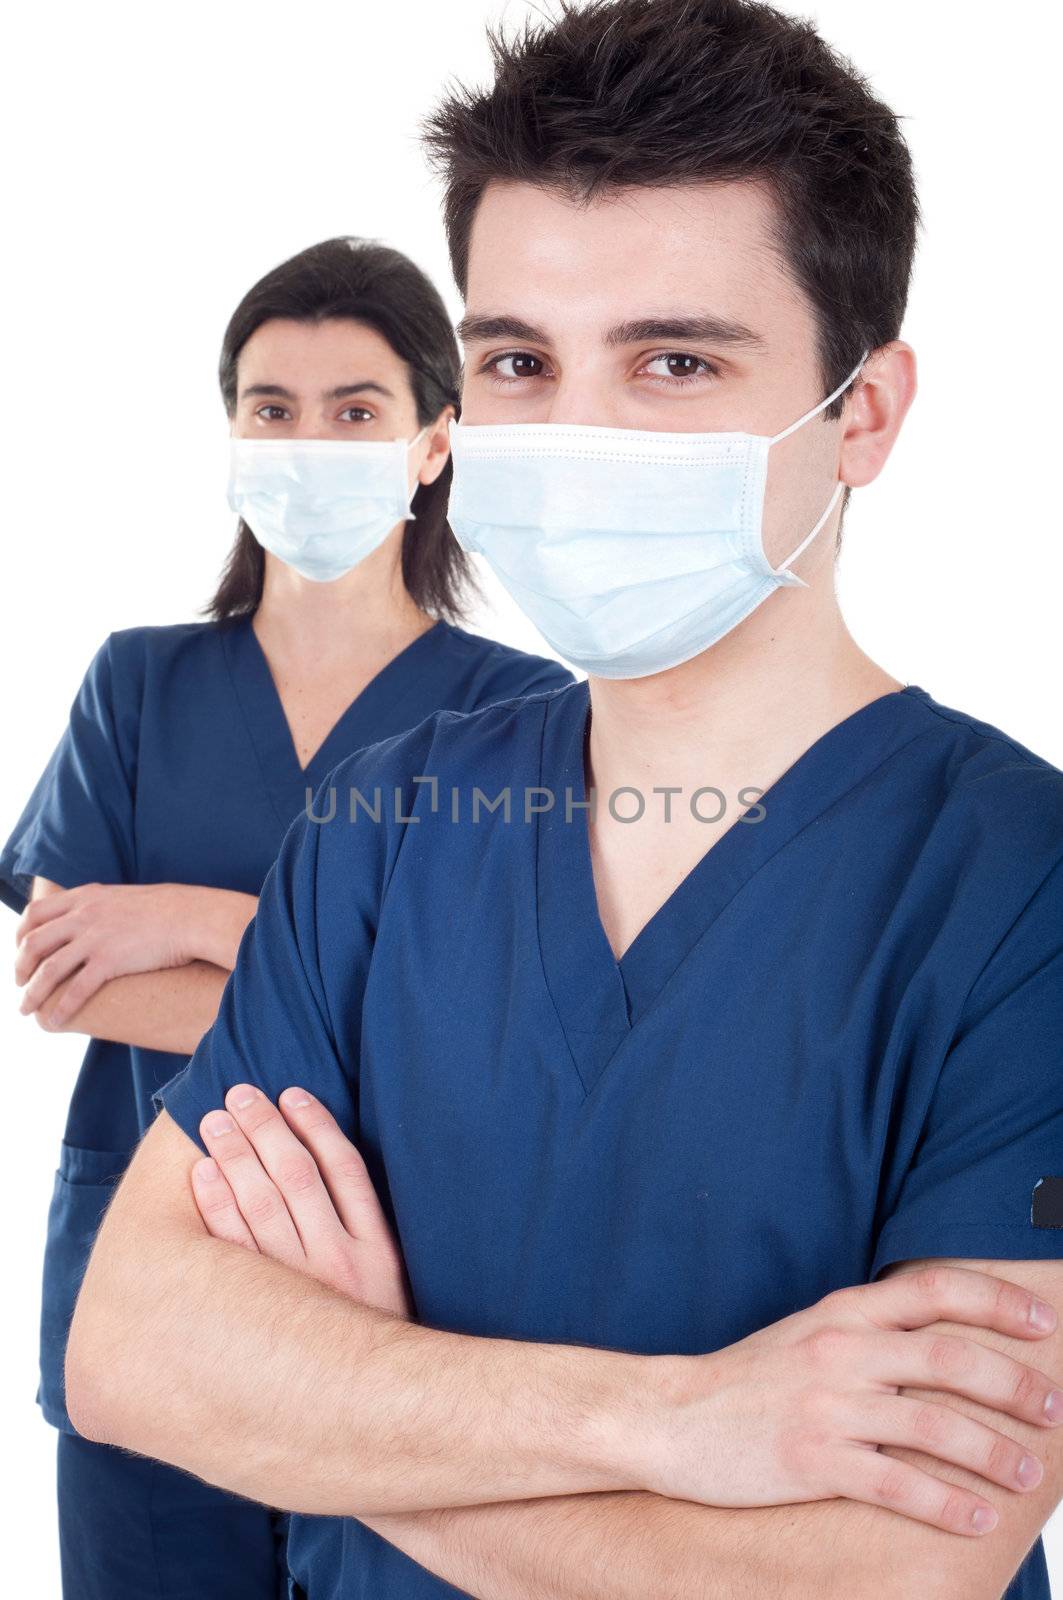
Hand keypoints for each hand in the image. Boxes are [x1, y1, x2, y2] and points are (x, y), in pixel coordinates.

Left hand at [15, 883, 197, 1026]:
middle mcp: (84, 915)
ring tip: (26, 1009)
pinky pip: (76, 990)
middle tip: (20, 984)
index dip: (19, 934)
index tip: (19, 952)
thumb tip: (92, 920)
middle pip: (33, 943)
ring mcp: (96, 938)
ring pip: (48, 970)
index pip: (35, 913)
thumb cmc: (168, 909)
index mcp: (85, 897)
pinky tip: (55, 1021)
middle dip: (19, 968)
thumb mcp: (123, 897)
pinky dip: (61, 1008)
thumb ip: (100, 907)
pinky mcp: (111, 961)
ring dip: (32, 993)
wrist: (194, 917)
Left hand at [190, 1083, 412, 1318]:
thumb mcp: (388, 1277)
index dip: (316, 1124)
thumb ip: (365, 1225)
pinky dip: (217, 1206)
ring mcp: (299, 1290)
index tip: (291, 1093)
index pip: (344, 1167)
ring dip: (236, 1156)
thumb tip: (327, 1160)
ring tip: (215, 1123)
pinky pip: (234, 1249)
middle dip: (265, 1129)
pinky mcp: (264, 1314)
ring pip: (262, 1205)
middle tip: (238, 1095)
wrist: (366, 1412)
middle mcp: (339, 1264)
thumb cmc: (371, 1329)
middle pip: (297, 1176)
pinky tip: (203, 1176)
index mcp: (377, 1249)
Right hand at [646, 1268, 1062, 1534]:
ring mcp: (827, 1405)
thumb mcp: (810, 1334)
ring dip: (995, 1453)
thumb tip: (946, 1336)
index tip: (1045, 1323)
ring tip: (1028, 1475)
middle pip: (951, 1357)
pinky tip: (977, 1519)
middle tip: (1054, 1409)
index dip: (998, 1302)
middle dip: (1016, 1386)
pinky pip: (898, 1485)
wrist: (673, 1418)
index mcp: (843, 1311)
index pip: (936, 1289)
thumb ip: (870, 1330)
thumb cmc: (749, 1380)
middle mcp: (841, 1349)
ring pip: (934, 1424)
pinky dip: (947, 1504)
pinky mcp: (812, 1460)